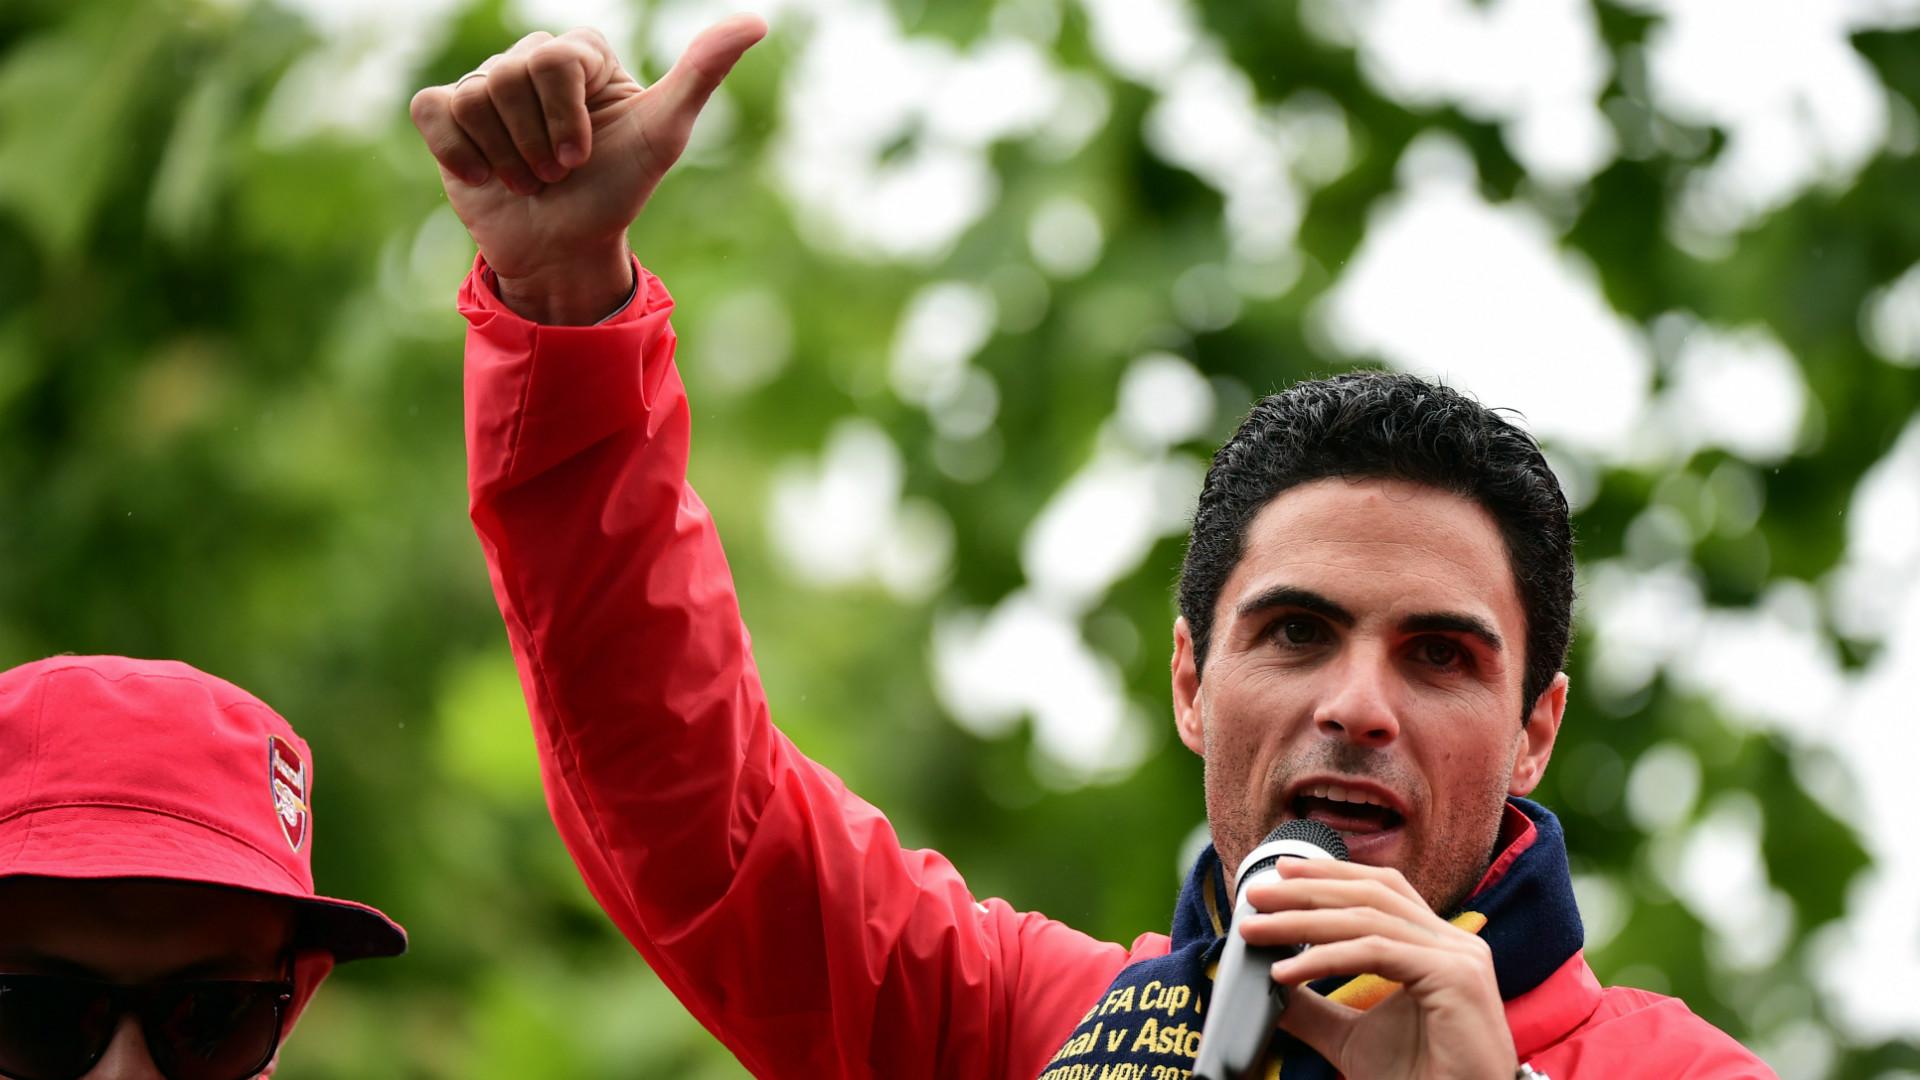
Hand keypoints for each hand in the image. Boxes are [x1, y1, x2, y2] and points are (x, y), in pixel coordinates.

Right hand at [409, 16, 766, 322]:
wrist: (566, 248)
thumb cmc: (617, 189)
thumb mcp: (663, 134)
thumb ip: (702, 74)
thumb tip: (756, 22)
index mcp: (580, 53)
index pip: (554, 59)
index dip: (565, 120)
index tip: (584, 157)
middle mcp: (530, 59)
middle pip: (509, 78)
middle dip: (535, 144)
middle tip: (557, 174)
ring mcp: (485, 85)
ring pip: (473, 99)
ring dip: (505, 158)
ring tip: (529, 180)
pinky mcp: (447, 114)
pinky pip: (435, 111)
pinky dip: (459, 153)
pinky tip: (484, 177)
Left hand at [1238, 860, 1514, 1079]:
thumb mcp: (1351, 1037)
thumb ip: (1314, 1007)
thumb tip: (1269, 985)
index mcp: (1437, 945)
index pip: (1381, 890)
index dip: (1331, 875)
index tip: (1282, 871)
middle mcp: (1454, 942)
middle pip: (1370, 895)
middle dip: (1306, 890)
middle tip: (1255, 894)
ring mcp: (1459, 956)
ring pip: (1367, 919)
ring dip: (1302, 921)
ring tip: (1257, 929)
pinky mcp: (1455, 976)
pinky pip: (1376, 952)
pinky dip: (1324, 958)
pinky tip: (1287, 971)